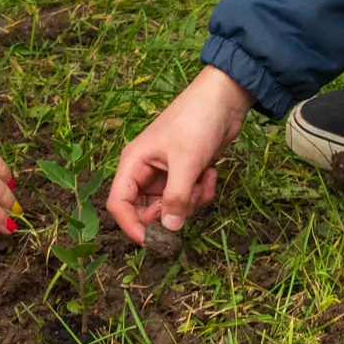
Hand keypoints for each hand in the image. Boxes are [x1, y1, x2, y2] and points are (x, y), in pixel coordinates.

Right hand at [106, 66, 251, 244]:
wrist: (224, 101)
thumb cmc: (196, 123)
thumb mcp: (186, 162)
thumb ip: (176, 198)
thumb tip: (169, 229)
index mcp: (133, 163)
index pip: (119, 203)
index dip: (130, 225)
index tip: (150, 241)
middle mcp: (145, 171)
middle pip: (147, 210)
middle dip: (171, 211)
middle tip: (189, 198)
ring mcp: (166, 174)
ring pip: (171, 207)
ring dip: (191, 201)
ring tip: (204, 179)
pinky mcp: (185, 175)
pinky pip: (188, 198)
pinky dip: (201, 192)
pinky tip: (211, 174)